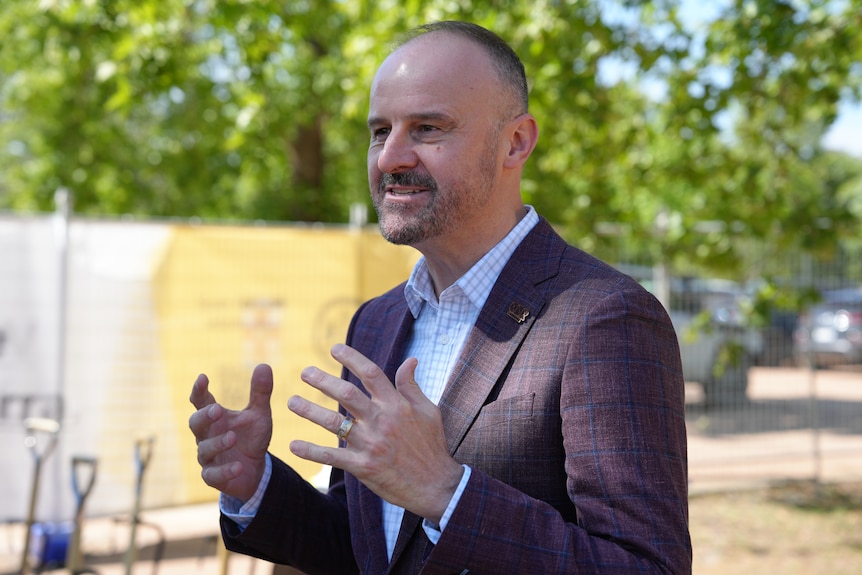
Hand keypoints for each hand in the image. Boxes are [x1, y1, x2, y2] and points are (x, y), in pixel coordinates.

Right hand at [189, 364, 273, 501]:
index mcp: (215, 417)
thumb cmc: (251, 437)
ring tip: (232, 437)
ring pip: (204, 449)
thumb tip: (264, 365)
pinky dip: (225, 471)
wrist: (256, 470)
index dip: (199, 389)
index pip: (200, 401)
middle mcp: (206, 435)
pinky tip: (238, 466)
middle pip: (195, 423)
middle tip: (217, 410)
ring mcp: (208, 456)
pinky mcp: (213, 476)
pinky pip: (213, 474)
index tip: (203, 377)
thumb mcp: (259, 414)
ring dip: (217, 443)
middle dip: (204, 416)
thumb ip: (260, 392)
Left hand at [288, 344, 463, 522]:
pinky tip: (293, 445)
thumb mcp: (429, 410)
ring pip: (334, 424)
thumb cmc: (432, 445)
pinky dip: (311, 451)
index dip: (352, 358)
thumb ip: (412, 385)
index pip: (371, 374)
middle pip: (347, 394)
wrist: (436, 485)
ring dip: (310, 411)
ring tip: (291, 402)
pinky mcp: (364, 467)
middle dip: (323, 381)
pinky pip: (332, 457)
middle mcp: (382, 421)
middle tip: (305, 372)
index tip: (334, 349)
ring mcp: (371, 444)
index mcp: (397, 405)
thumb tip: (410, 359)